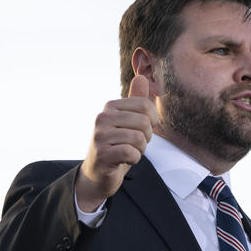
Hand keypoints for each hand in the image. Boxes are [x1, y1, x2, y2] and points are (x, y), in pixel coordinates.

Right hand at [76, 75, 158, 211]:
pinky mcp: (102, 154)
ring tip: (129, 152)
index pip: (145, 105)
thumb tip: (142, 77)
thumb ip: (135, 101)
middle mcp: (102, 118)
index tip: (142, 130)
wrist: (98, 174)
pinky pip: (131, 152)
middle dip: (146, 137)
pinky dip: (134, 159)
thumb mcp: (127, 122)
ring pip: (139, 138)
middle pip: (144, 122)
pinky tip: (125, 160)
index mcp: (110, 107)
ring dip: (140, 150)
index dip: (152, 121)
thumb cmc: (116, 146)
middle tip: (135, 144)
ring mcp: (100, 136)